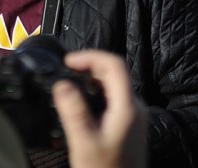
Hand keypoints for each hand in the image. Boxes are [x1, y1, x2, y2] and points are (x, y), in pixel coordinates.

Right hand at [55, 50, 147, 167]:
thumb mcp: (83, 142)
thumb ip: (73, 111)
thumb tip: (62, 84)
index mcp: (128, 108)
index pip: (114, 65)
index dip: (90, 57)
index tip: (68, 62)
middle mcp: (136, 109)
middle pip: (114, 74)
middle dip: (88, 68)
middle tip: (65, 73)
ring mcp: (135, 119)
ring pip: (114, 87)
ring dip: (91, 82)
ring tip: (69, 87)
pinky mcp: (130, 128)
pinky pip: (113, 100)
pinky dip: (96, 95)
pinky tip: (80, 106)